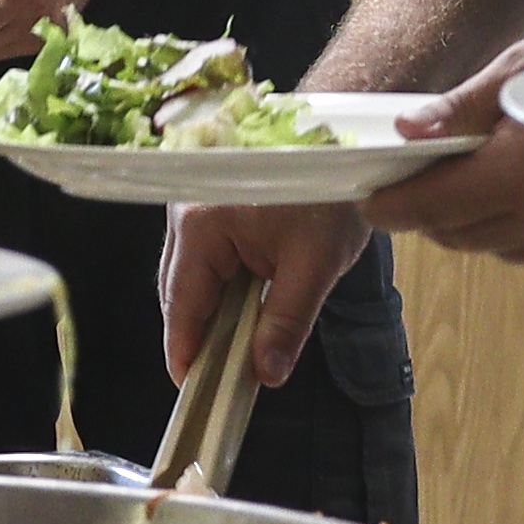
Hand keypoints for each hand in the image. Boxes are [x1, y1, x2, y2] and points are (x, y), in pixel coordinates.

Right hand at [168, 199, 376, 388]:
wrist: (344, 134)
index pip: (182, 303)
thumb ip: (287, 320)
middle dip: (200, 336)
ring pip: (193, 276)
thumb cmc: (330, 186)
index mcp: (200, 223)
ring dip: (214, 313)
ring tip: (237, 351)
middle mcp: (185, 211)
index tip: (192, 390)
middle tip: (219, 381)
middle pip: (180, 292)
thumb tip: (266, 373)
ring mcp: (195, 205)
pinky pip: (207, 258)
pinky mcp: (212, 206)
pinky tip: (246, 309)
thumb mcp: (316, 262)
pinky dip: (223, 288)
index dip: (186, 351)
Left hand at [376, 18, 523, 266]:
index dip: (393, 207)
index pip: (431, 207)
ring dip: (471, 226)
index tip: (370, 200)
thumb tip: (406, 132)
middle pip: (458, 236)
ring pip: (496, 249)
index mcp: (517, 175)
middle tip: (416, 183)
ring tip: (468, 185)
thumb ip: (463, 108)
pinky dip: (515, 230)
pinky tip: (522, 195)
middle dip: (428, 215)